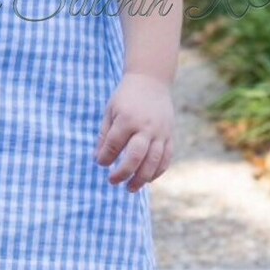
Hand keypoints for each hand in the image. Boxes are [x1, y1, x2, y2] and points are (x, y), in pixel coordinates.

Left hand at [94, 73, 174, 192]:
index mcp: (127, 119)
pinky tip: (147, 179)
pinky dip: (157, 172)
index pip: (113, 145)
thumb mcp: (111, 111)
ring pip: (153, 161)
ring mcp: (160, 132)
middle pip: (135, 157)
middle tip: (113, 182)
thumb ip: (105, 135)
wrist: (151, 81)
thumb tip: (99, 160)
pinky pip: (166, 158)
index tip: (101, 164)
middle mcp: (145, 127)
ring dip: (142, 179)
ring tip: (130, 188)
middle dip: (123, 173)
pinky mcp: (170, 135)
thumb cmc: (126, 97)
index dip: (105, 158)